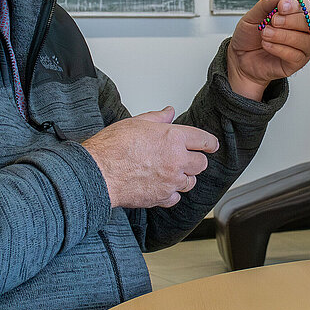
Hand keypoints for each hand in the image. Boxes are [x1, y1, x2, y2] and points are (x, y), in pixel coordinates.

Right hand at [82, 107, 219, 207]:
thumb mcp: (136, 123)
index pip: (203, 140)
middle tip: (187, 158)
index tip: (211, 145)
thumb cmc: (113, 146)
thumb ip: (158, 118)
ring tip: (172, 172)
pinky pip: (175, 198)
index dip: (210, 143)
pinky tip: (161, 187)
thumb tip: (169, 112)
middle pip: (201, 163)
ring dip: (184, 177)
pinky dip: (171, 194)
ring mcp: (170, 181)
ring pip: (190, 182)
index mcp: (174, 138)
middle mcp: (177, 160)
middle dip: (196, 160)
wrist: (98, 172)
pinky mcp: (161, 197)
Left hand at [227, 0, 309, 100]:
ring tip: (265, 34)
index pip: (306, 6)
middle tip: (273, 21)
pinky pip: (296, 55)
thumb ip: (267, 4)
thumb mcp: (253, 16)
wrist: (239, 58)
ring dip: (282, 36)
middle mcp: (303, 30)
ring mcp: (302, 48)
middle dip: (294, 21)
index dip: (295, 6)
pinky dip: (279, 49)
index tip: (280, 7)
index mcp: (295, 15)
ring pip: (306, 40)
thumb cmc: (249, 36)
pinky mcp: (296, 63)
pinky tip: (266, 45)